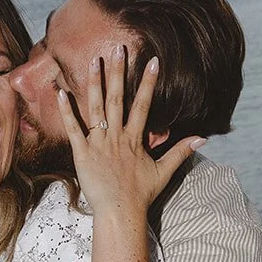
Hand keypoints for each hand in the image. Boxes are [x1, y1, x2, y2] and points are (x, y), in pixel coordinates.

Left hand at [56, 46, 203, 216]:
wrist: (120, 213)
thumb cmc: (140, 195)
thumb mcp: (163, 172)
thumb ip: (180, 152)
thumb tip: (202, 138)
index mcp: (135, 139)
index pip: (143, 104)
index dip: (148, 82)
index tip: (152, 60)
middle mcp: (117, 137)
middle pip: (118, 99)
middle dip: (119, 72)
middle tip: (118, 48)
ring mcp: (99, 144)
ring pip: (96, 108)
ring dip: (95, 83)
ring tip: (94, 60)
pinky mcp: (82, 154)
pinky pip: (73, 129)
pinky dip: (66, 112)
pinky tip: (60, 93)